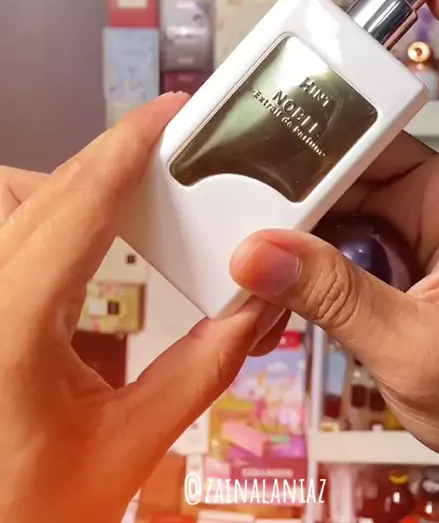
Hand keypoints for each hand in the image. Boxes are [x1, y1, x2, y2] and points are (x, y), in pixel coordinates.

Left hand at [0, 95, 285, 522]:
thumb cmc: (24, 516)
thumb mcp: (128, 448)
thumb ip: (202, 366)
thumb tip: (255, 302)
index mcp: (11, 326)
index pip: (76, 202)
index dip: (128, 145)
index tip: (170, 113)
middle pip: (27, 190)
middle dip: (96, 172)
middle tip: (158, 178)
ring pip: (5, 207)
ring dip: (60, 198)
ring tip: (118, 223)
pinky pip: (3, 240)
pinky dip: (43, 230)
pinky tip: (79, 270)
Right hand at [231, 0, 438, 478]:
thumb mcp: (418, 349)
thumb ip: (337, 300)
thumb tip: (255, 254)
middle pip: (392, 125)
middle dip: (334, 117)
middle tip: (275, 110)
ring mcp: (429, 218)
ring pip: (359, 172)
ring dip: (311, 184)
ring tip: (256, 192)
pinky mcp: (402, 244)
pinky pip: (349, 215)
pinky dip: (312, 228)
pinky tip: (277, 245)